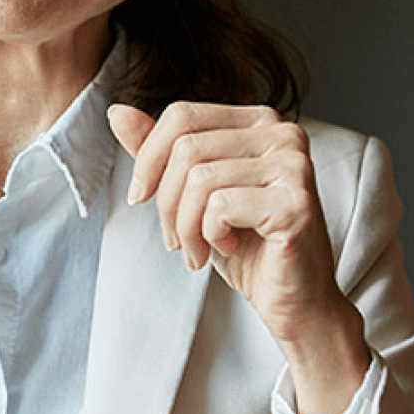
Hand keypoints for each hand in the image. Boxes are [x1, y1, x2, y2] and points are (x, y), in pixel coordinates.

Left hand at [107, 102, 368, 413]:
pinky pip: (220, 206)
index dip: (149, 158)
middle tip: (176, 239)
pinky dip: (209, 236)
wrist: (292, 301)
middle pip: (187, 148)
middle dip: (167, 202)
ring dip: (186, 227)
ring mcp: (294, 166)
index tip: (141, 197)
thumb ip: (160, 151)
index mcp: (259, 121)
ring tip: (199, 250)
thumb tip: (117, 112)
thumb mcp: (191, 194)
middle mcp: (282, 134)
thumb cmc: (244, 245)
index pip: (182, 115)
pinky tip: (228, 249)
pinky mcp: (295, 202)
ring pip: (200, 179)